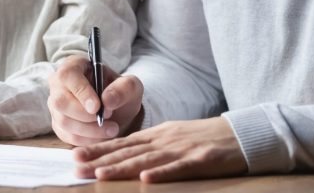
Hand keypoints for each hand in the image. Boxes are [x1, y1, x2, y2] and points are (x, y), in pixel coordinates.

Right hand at [48, 55, 143, 145]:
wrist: (118, 109)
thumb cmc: (120, 92)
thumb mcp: (130, 86)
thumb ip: (122, 89)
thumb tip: (107, 100)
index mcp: (73, 65)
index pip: (68, 76)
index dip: (81, 92)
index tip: (97, 107)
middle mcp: (59, 84)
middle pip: (60, 101)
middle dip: (85, 116)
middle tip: (108, 118)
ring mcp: (55, 105)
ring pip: (64, 121)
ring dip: (89, 131)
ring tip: (111, 129)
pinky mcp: (58, 124)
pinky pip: (67, 136)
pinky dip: (86, 140)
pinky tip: (101, 136)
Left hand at [74, 116, 246, 181]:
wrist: (237, 135)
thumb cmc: (202, 139)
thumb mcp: (172, 138)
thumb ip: (150, 146)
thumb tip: (124, 156)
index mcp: (156, 135)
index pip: (122, 143)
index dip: (98, 150)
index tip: (75, 156)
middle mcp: (163, 140)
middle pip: (128, 151)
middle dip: (100, 159)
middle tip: (76, 166)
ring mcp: (180, 149)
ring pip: (146, 159)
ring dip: (122, 167)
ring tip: (101, 174)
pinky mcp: (200, 160)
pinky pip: (178, 168)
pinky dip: (162, 173)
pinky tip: (146, 179)